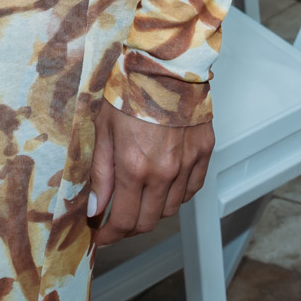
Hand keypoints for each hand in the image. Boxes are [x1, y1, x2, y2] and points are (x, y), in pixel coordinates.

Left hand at [88, 103, 214, 245]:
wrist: (166, 64)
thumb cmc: (131, 90)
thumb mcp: (103, 130)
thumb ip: (101, 174)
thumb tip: (96, 209)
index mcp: (134, 166)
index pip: (123, 220)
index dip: (110, 235)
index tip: (101, 236)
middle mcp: (163, 172)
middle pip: (148, 222)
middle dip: (128, 228)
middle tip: (115, 222)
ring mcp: (187, 164)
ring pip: (171, 210)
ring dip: (152, 212)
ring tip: (138, 200)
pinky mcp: (204, 154)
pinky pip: (191, 190)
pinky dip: (176, 196)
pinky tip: (163, 186)